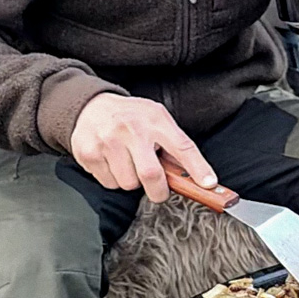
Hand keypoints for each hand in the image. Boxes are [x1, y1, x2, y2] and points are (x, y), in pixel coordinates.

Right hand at [70, 93, 216, 202]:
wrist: (91, 106)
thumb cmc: (131, 117)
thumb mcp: (157, 120)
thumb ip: (175, 145)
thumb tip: (197, 177)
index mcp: (155, 120)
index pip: (182, 147)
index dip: (198, 168)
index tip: (209, 184)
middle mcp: (132, 129)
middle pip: (151, 175)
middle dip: (159, 191)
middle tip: (159, 189)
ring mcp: (108, 141)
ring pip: (128, 184)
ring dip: (133, 182)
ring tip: (131, 165)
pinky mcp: (89, 153)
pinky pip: (109, 183)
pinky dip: (115, 180)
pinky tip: (114, 163)